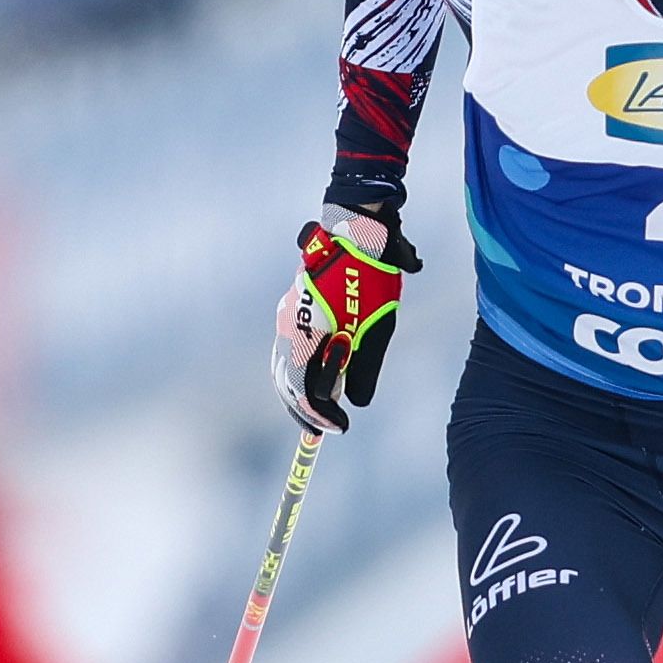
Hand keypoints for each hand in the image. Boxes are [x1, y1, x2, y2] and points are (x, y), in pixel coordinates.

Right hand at [273, 212, 421, 433]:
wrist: (357, 232)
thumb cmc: (371, 279)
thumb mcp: (377, 330)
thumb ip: (364, 369)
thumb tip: (354, 403)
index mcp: (307, 333)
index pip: (304, 389)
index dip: (320, 414)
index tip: (340, 428)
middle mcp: (289, 325)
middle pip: (287, 381)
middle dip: (304, 409)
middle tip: (322, 429)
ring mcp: (288, 314)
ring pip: (285, 365)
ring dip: (300, 391)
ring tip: (318, 410)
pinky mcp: (294, 307)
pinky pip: (290, 348)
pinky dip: (300, 369)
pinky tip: (316, 378)